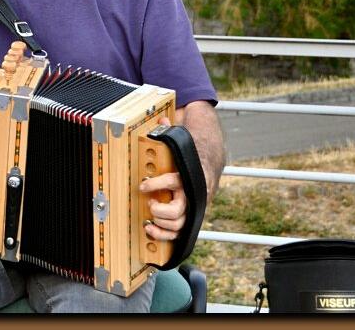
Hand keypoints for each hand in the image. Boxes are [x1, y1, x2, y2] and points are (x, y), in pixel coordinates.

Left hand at [139, 115, 186, 240]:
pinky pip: (178, 232)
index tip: (143, 184)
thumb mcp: (183, 138)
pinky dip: (165, 235)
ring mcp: (193, 205)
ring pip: (179, 224)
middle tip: (149, 203)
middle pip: (179, 209)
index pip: (174, 181)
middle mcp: (194, 192)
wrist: (210, 159)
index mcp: (191, 174)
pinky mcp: (190, 214)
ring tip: (149, 215)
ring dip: (161, 224)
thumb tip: (160, 119)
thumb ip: (170, 131)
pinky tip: (151, 230)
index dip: (157, 184)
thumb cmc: (192, 149)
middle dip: (160, 210)